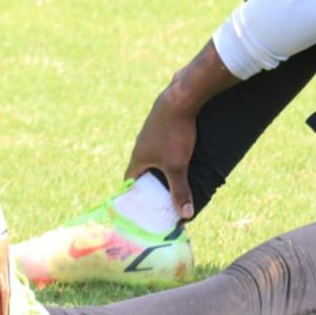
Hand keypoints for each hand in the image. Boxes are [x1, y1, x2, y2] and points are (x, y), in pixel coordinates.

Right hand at [125, 89, 197, 219]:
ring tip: (176, 177)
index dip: (133, 195)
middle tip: (163, 196)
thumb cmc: (174, 133)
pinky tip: (184, 154)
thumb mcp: (177, 165)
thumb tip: (185, 216)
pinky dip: (170, 152)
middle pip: (142, 168)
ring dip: (161, 166)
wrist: (180, 97)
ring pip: (154, 154)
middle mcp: (141, 144)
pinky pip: (163, 142)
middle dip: (151, 182)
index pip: (129, 181)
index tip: (141, 207)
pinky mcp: (163, 122)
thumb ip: (180, 190)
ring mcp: (151, 132)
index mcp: (138, 157)